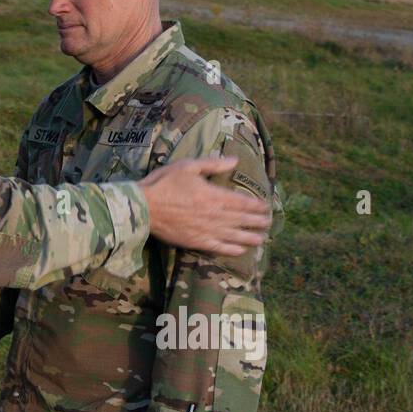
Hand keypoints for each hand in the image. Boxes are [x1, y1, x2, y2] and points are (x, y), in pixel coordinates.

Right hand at [140, 156, 270, 257]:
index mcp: (215, 196)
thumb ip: (213, 164)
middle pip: (242, 219)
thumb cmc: (164, 183)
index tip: (266, 206)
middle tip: (269, 223)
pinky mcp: (196, 242)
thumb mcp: (188, 166)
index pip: (243, 202)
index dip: (257, 205)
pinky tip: (240, 250)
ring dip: (250, 237)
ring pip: (235, 236)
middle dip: (257, 221)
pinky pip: (219, 247)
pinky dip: (232, 249)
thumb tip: (235, 160)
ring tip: (262, 239)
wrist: (143, 207)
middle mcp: (215, 215)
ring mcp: (207, 230)